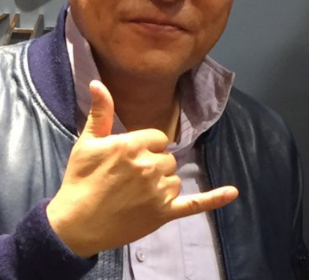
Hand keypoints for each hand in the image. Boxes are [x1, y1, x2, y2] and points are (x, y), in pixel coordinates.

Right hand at [46, 80, 237, 257]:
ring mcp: (158, 191)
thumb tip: (98, 84)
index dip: (144, 147)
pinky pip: (194, 204)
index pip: (157, 138)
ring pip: (174, 179)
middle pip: (167, 158)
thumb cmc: (79, 181)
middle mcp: (149, 166)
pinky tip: (233, 192)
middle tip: (127, 179)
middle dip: (152, 165)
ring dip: (161, 184)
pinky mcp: (164, 214)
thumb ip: (100, 112)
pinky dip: (215, 199)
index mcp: (132, 145)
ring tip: (134, 195)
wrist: (75, 224)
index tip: (128, 159)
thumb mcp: (86, 143)